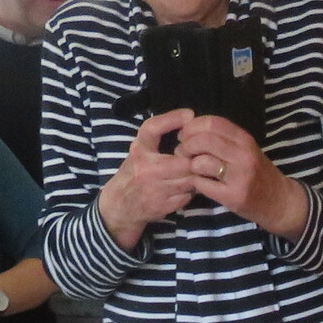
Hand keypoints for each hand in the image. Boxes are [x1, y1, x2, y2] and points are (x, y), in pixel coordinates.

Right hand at [98, 110, 205, 246]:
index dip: (173, 119)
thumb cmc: (136, 170)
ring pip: (189, 180)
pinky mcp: (163, 206)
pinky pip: (187, 196)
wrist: (120, 205)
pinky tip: (187, 187)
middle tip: (202, 155)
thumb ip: (160, 131)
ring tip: (196, 171)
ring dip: (196, 176)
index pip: (153, 128)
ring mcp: (154, 190)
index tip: (190, 116)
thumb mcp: (141, 148)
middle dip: (195, 159)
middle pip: (184, 162)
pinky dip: (191, 191)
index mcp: (139, 151)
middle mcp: (145, 169)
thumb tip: (190, 116)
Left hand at [174, 114, 309, 237]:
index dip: (193, 126)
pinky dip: (196, 182)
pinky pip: (203, 184)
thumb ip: (225, 139)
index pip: (213, 123)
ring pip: (202, 162)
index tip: (185, 135)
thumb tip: (192, 129)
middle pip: (205, 140)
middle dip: (186, 145)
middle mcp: (244, 155)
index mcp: (245, 140)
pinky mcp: (233, 196)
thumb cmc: (259, 174)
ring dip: (189, 164)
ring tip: (190, 168)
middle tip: (182, 152)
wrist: (280, 202)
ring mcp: (239, 177)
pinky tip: (199, 183)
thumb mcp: (247, 150)